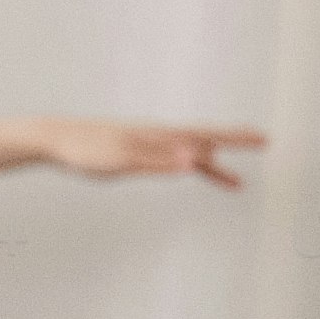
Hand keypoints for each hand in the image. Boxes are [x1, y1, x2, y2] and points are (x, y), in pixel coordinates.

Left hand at [31, 116, 260, 187]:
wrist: (55, 141)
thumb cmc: (88, 149)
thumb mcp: (126, 159)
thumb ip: (163, 161)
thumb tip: (199, 158)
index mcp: (160, 136)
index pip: (207, 135)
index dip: (236, 138)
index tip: (264, 138)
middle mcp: (158, 137)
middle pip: (205, 140)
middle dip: (234, 145)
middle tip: (263, 142)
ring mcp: (147, 144)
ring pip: (189, 155)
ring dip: (214, 168)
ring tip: (237, 184)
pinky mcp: (134, 153)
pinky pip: (170, 161)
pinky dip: (185, 168)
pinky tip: (189, 174)